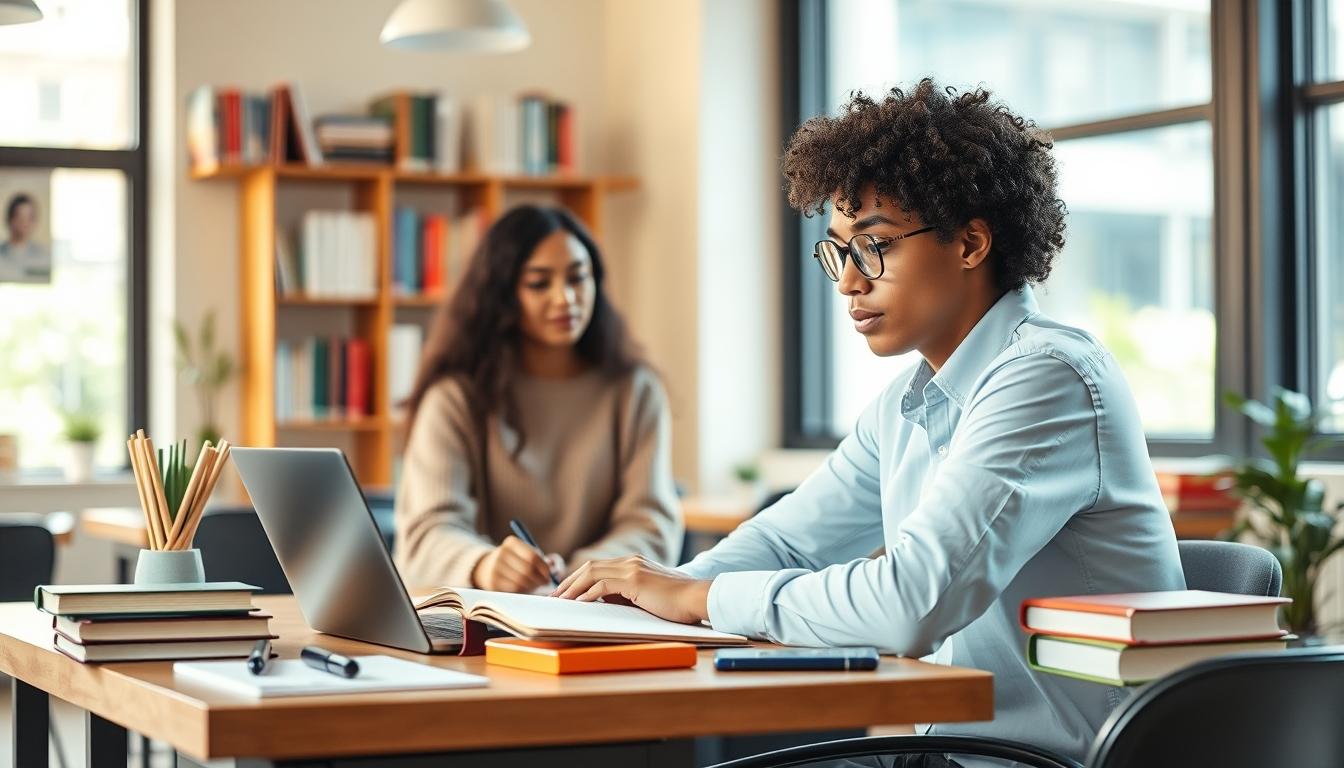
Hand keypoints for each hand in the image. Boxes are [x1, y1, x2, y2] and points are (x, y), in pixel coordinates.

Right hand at [471, 536, 554, 592]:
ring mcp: (495, 568)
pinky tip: (525, 588)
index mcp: (511, 542)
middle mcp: (501, 552)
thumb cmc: (516, 561)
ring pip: (521, 581)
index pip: (532, 556)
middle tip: (546, 582)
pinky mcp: (492, 582)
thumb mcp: (526, 554)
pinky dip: (523, 590)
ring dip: (533, 585)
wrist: (488, 567)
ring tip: (536, 584)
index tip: (549, 575)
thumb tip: (557, 570)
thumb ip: (543, 560)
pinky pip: (514, 589)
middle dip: (540, 578)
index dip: (544, 568)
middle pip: (527, 569)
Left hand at [550, 555, 711, 624]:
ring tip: (559, 600)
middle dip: (568, 581)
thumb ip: (627, 595)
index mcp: (633, 563)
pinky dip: (588, 593)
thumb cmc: (677, 602)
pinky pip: (604, 584)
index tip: (564, 592)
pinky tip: (578, 603)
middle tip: (554, 596)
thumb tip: (603, 602)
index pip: (597, 567)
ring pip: (592, 573)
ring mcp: (633, 568)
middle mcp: (630, 561)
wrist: (699, 598)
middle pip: (589, 567)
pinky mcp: (636, 580)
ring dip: (572, 587)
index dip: (577, 578)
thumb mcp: (648, 596)